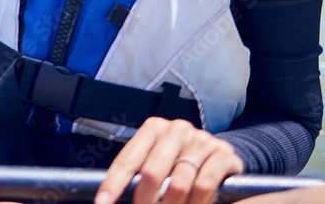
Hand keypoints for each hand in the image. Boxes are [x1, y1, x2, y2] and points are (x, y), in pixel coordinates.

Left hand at [95, 117, 242, 203]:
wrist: (218, 153)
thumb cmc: (178, 161)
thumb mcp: (157, 160)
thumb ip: (140, 173)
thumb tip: (110, 198)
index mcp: (154, 128)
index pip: (128, 160)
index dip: (113, 184)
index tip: (103, 203)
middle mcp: (177, 129)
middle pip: (151, 173)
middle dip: (144, 201)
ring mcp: (201, 140)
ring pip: (178, 184)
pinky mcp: (222, 153)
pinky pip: (203, 185)